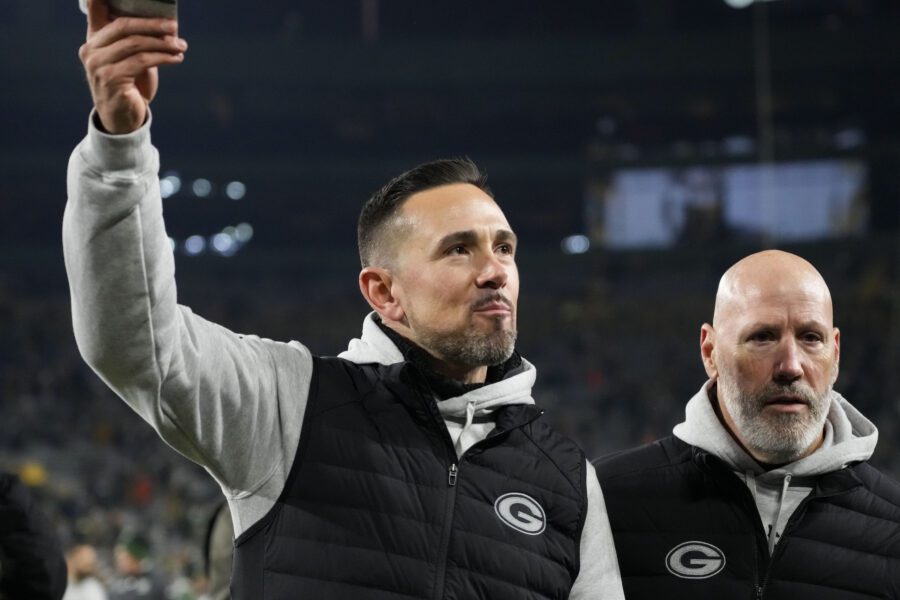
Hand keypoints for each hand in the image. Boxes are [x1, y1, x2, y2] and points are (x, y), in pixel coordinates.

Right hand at [79, 0, 186, 133]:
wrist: (122, 119)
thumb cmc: (129, 85)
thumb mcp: (130, 59)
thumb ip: (135, 40)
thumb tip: (164, 24)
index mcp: (93, 40)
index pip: (95, 9)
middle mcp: (90, 50)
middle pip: (124, 26)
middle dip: (152, 25)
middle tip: (174, 27)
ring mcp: (98, 65)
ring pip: (136, 44)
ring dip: (163, 44)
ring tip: (181, 46)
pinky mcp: (112, 79)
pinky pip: (142, 61)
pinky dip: (163, 58)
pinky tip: (176, 58)